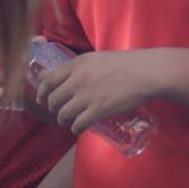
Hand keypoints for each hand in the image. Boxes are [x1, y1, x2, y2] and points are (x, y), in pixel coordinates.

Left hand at [36, 49, 158, 134]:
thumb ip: (81, 68)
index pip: (48, 81)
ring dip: (63, 121)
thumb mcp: (98, 58)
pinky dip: (76, 129)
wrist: (146, 72)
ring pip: (63, 115)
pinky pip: (77, 125)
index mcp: (77, 65)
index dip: (42, 93)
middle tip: (59, 112)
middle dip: (54, 109)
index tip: (42, 100)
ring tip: (69, 122)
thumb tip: (69, 79)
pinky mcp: (98, 111)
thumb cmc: (126, 63)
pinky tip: (80, 128)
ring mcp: (87, 96)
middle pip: (53, 100)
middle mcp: (77, 80)